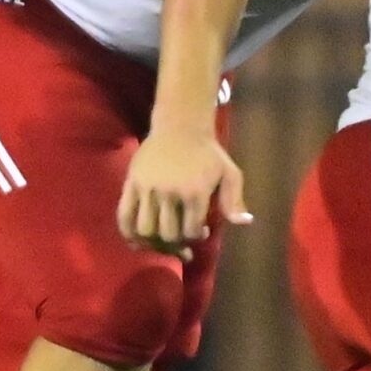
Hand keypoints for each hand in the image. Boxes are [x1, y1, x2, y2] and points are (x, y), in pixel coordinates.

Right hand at [118, 125, 248, 256]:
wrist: (181, 127)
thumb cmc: (208, 154)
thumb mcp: (229, 174)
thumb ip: (235, 200)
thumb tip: (245, 223)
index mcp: (195, 192)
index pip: (191, 231)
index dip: (196, 237)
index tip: (200, 231)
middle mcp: (170, 192)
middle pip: (168, 234)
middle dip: (176, 243)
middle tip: (182, 238)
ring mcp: (148, 188)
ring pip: (145, 229)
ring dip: (154, 242)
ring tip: (161, 241)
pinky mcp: (131, 183)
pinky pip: (124, 215)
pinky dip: (128, 233)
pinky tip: (136, 242)